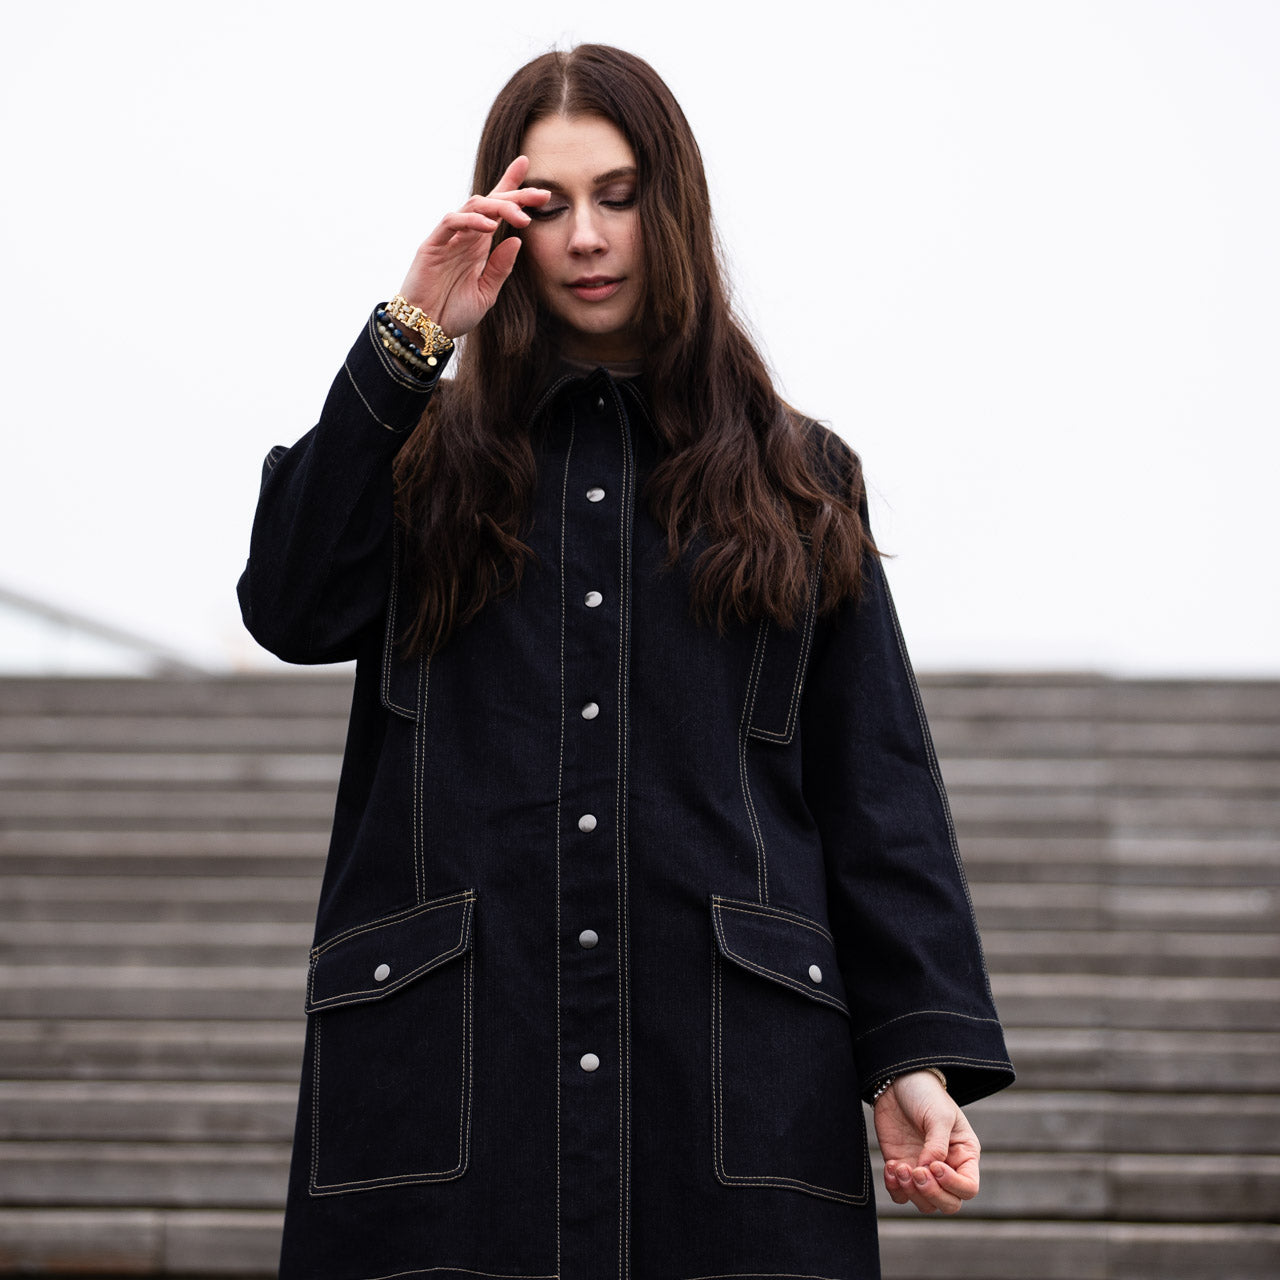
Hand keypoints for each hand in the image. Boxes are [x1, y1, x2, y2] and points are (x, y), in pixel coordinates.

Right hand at [396, 156, 549, 339]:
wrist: (427, 329)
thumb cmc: (453, 312)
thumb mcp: (487, 293)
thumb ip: (501, 268)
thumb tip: (517, 241)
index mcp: (479, 246)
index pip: (497, 212)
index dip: (515, 194)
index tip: (542, 189)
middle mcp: (465, 237)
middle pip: (490, 203)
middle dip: (517, 195)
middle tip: (542, 194)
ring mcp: (448, 239)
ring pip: (474, 206)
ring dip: (499, 207)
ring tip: (521, 216)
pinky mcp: (432, 245)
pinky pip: (451, 222)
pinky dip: (471, 220)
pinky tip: (491, 226)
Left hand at [873, 1069, 980, 1214]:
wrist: (896, 1081)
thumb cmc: (925, 1094)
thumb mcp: (938, 1115)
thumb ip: (937, 1145)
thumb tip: (929, 1171)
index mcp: (964, 1155)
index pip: (968, 1188)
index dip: (952, 1185)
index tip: (934, 1166)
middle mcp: (946, 1168)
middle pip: (949, 1204)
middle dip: (931, 1193)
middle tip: (916, 1171)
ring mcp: (923, 1170)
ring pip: (925, 1204)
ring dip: (911, 1192)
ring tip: (899, 1167)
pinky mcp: (901, 1168)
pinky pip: (900, 1195)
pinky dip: (894, 1188)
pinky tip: (890, 1166)